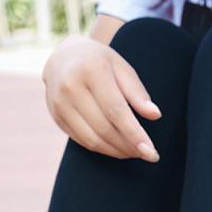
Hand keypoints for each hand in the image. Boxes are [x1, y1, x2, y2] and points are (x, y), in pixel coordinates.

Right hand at [42, 35, 161, 161]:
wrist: (63, 56)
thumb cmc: (100, 62)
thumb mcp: (122, 68)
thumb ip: (137, 92)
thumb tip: (155, 115)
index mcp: (91, 70)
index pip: (116, 111)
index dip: (135, 134)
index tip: (152, 152)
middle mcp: (71, 87)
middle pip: (104, 128)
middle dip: (128, 146)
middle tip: (147, 154)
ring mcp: (60, 104)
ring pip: (92, 140)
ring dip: (116, 151)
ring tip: (134, 153)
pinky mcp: (56, 117)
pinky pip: (82, 141)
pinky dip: (102, 148)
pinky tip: (117, 148)